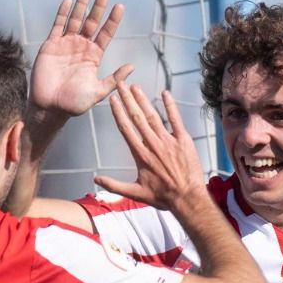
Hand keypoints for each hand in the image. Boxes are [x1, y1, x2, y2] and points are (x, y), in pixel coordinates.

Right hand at [31, 0, 134, 118]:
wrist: (50, 107)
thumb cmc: (74, 103)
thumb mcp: (98, 92)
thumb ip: (114, 78)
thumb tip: (132, 66)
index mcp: (94, 56)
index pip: (106, 33)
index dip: (112, 20)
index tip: (120, 6)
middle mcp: (81, 47)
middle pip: (92, 22)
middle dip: (99, 6)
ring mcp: (66, 44)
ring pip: (75, 19)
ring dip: (82, 4)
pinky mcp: (50, 45)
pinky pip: (58, 26)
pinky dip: (62, 13)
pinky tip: (68, 1)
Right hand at [93, 84, 205, 210]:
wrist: (187, 198)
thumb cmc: (163, 197)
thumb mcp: (136, 193)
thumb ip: (115, 185)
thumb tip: (95, 180)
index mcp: (141, 155)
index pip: (126, 129)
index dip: (118, 112)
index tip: (113, 99)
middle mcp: (153, 145)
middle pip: (137, 118)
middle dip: (128, 99)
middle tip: (121, 84)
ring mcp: (168, 141)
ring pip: (153, 116)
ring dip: (143, 100)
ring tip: (135, 87)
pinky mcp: (184, 141)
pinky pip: (176, 120)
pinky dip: (170, 106)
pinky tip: (165, 93)